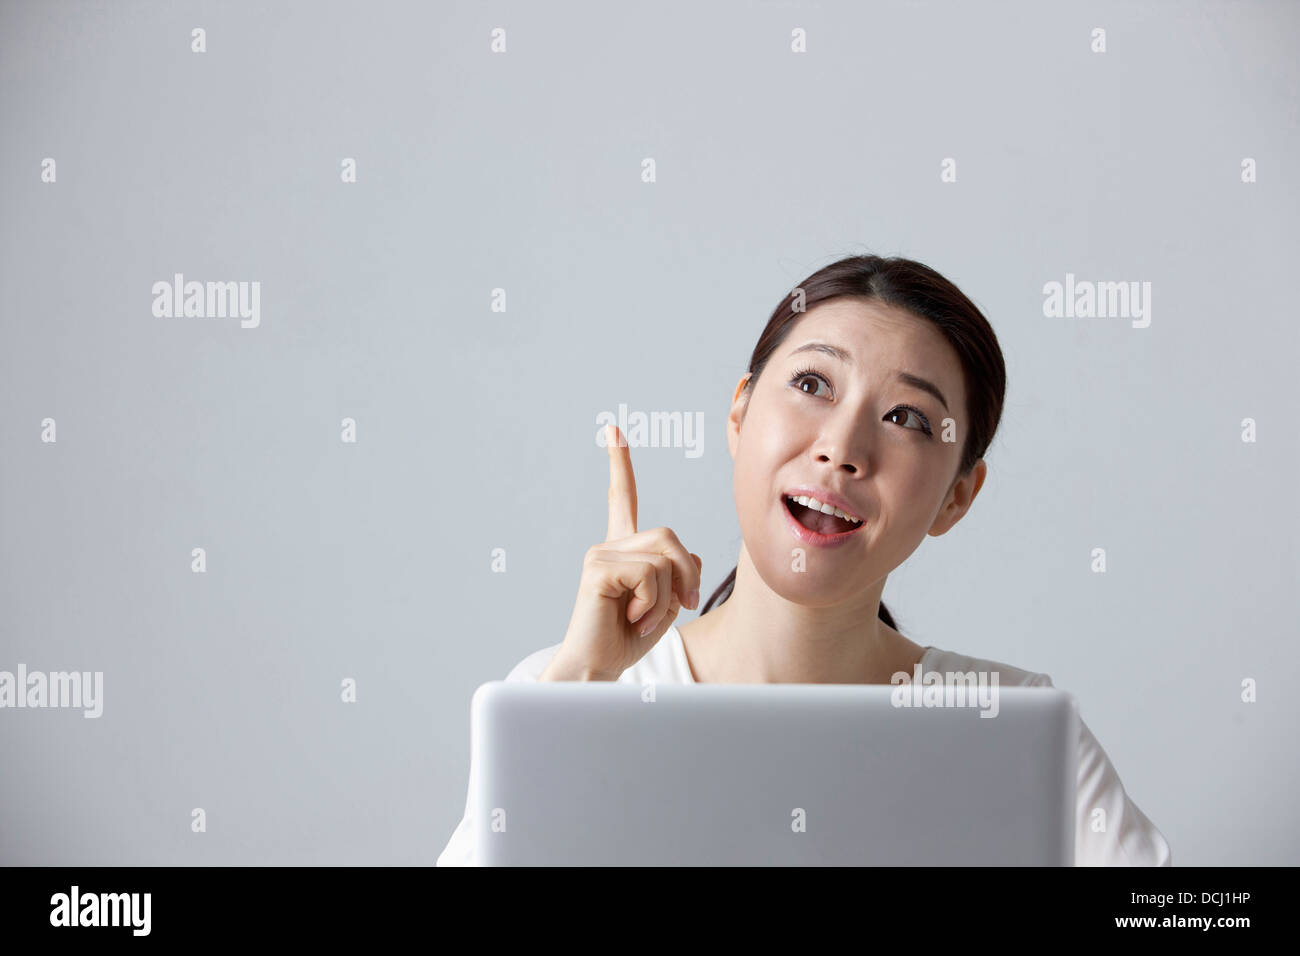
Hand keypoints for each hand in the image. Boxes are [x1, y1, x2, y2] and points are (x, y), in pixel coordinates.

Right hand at [541, 424, 702, 680]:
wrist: (598, 670)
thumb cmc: (627, 640)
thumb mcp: (666, 604)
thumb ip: (678, 574)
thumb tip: (691, 558)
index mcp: (622, 551)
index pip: (623, 499)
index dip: (619, 465)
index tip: (613, 430)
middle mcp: (607, 546)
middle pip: (670, 537)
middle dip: (686, 574)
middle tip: (681, 606)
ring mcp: (599, 555)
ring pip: (664, 558)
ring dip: (669, 595)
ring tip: (646, 618)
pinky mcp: (596, 570)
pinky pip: (649, 575)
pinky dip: (653, 604)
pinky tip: (634, 619)